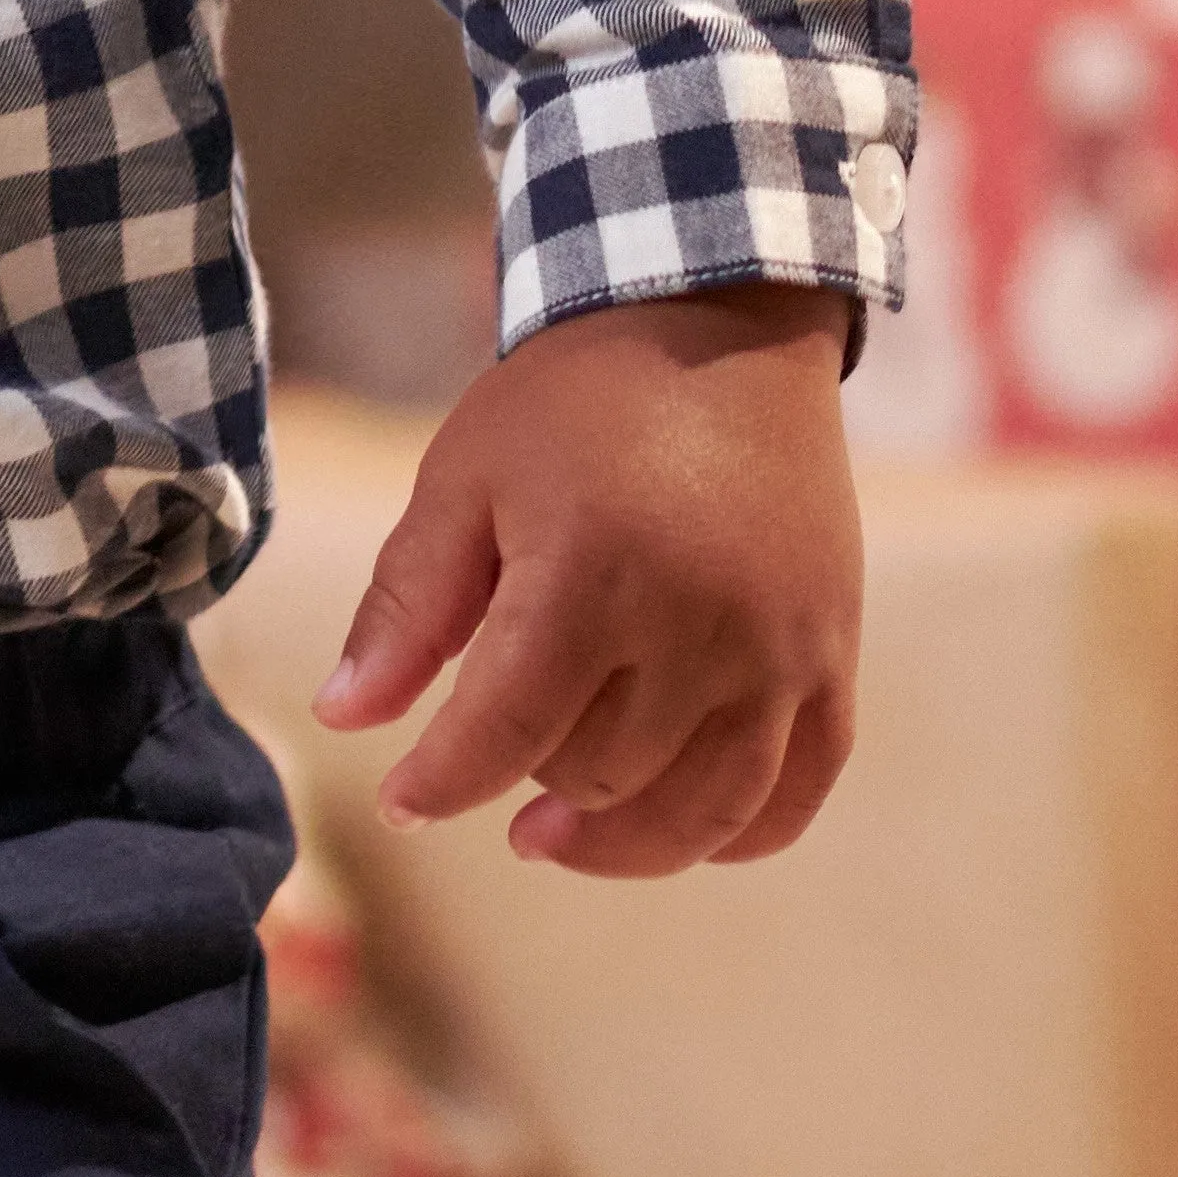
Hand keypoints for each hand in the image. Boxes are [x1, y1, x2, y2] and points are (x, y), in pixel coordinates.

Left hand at [311, 282, 859, 877]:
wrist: (718, 332)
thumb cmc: (572, 405)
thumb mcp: (465, 477)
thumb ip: (406, 605)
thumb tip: (342, 719)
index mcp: (593, 574)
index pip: (506, 729)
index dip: (443, 782)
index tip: (399, 803)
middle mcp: (701, 628)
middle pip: (598, 770)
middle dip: (524, 782)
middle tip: (486, 759)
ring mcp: (782, 655)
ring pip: (700, 810)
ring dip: (620, 844)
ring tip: (550, 832)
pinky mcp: (834, 662)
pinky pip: (794, 795)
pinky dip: (732, 837)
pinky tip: (670, 827)